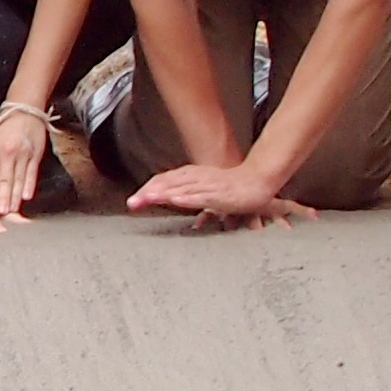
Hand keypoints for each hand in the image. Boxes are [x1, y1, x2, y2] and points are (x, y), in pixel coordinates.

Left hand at [0, 106, 51, 212]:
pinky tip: (27, 196)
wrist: (23, 110)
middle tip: (3, 214)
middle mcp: (8, 154)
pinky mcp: (35, 154)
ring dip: (17, 196)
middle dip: (5, 199)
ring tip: (14, 210)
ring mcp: (22, 154)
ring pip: (19, 179)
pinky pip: (32, 172)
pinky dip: (29, 185)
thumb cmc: (6, 127)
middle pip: (6, 181)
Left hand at [127, 162, 313, 227]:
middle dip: (148, 193)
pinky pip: (201, 195)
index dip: (148, 189)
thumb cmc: (234, 189)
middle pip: (167, 183)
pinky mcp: (220, 194)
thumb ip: (194, 200)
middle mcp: (197, 178)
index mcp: (192, 175)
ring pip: (181, 188)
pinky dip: (187, 197)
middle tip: (131, 203)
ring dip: (162, 193)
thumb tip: (184, 214)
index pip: (164, 180)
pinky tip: (175, 200)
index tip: (133, 201)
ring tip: (145, 199)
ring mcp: (208, 185)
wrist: (259, 181)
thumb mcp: (208, 193)